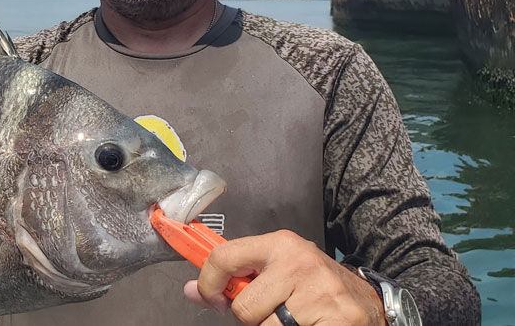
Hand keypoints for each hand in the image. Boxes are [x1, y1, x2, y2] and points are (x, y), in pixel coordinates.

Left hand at [184, 230, 385, 324]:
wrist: (370, 304)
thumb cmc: (315, 287)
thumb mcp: (277, 270)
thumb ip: (236, 277)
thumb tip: (191, 290)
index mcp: (281, 244)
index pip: (224, 257)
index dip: (209, 284)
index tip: (212, 298)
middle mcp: (299, 262)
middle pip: (244, 307)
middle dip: (253, 318)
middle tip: (274, 312)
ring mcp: (320, 293)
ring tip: (294, 320)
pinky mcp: (337, 320)